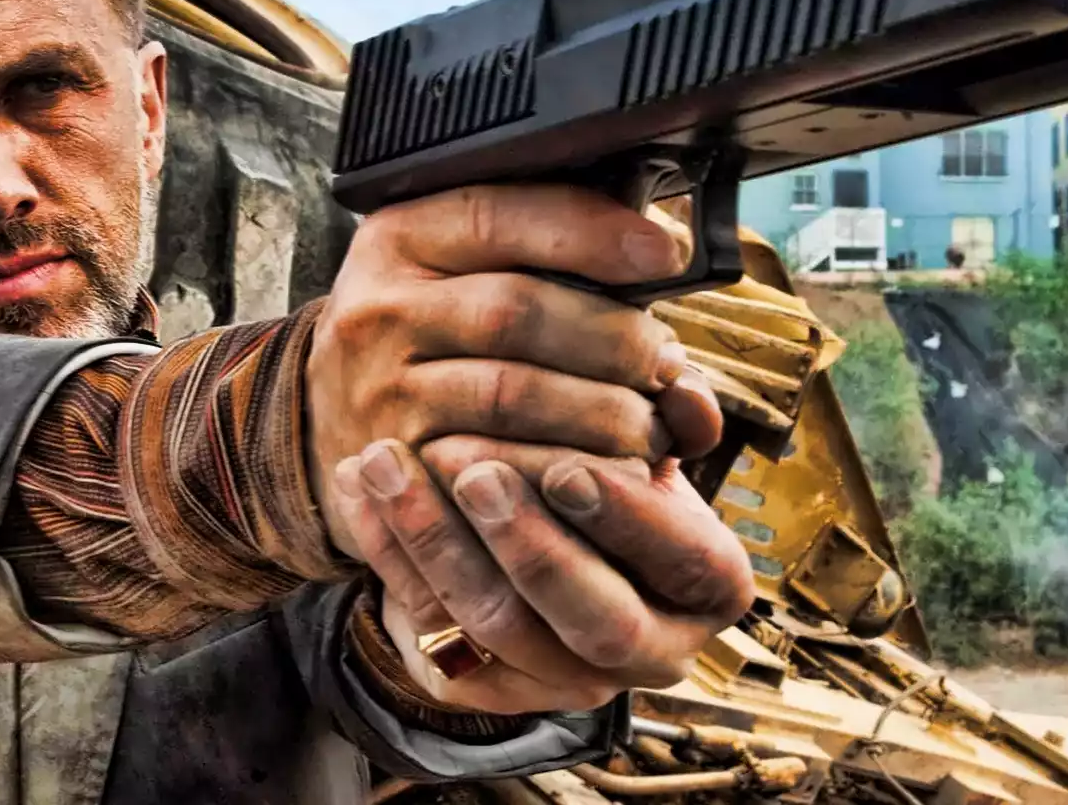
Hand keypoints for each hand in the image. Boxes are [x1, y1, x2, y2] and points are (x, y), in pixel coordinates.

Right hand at [306, 184, 722, 553]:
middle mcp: (379, 309)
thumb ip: (556, 258)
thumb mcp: (463, 271)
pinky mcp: (401, 467)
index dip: (590, 231)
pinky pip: (500, 468)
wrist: (331, 421)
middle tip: (665, 363)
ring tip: (649, 422)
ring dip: (603, 411)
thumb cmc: (427, 336)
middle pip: (515, 310)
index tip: (663, 253)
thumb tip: (667, 258)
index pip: (498, 215)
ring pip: (513, 395)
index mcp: (400, 238)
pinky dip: (569, 469)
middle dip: (611, 336)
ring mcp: (382, 392)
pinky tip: (609, 470)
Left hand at [333, 434, 753, 713]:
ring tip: (388, 460)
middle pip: (597, 621)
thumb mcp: (649, 434)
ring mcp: (568, 677)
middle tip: (473, 472)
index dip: (625, 518)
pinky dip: (389, 548)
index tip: (565, 467)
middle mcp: (652, 648)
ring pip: (499, 625)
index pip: (681, 562)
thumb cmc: (609, 467)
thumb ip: (670, 407)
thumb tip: (674, 381)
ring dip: (436, 539)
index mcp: (709, 585)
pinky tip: (359, 482)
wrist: (541, 532)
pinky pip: (430, 626)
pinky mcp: (488, 685)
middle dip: (532, 549)